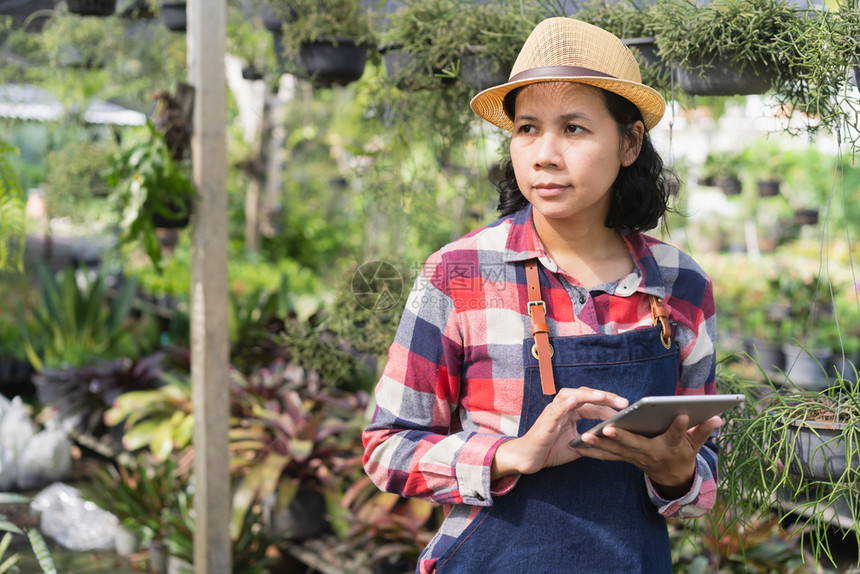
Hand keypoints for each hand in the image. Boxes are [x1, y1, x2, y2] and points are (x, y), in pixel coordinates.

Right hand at [491, 387, 627, 478]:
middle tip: (624, 403)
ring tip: (604, 396)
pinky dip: (565, 403)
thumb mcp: (576, 445)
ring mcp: (554, 412)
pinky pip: (556, 409)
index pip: (593, 404)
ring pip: (571, 395)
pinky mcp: (546, 421)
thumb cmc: (549, 450)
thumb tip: (610, 438)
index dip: (609, 405)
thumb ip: (590, 439)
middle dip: (605, 396)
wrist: (528, 459)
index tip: (626, 408)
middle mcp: (563, 408)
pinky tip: (576, 400)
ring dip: (588, 395)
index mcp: (570, 412)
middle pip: (585, 395)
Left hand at [574, 414, 722, 497]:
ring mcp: (635, 457)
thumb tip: (719, 417)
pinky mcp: (625, 458)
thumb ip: (703, 430)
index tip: (682, 414)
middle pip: (637, 444)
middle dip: (622, 437)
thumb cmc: (683, 454)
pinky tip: (577, 445)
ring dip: (600, 445)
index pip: (676, 435)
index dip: (681, 427)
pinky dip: (593, 452)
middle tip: (608, 429)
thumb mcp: (695, 445)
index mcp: (670, 447)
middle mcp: (651, 453)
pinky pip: (607, 456)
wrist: (672, 477)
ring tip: (585, 436)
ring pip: (617, 451)